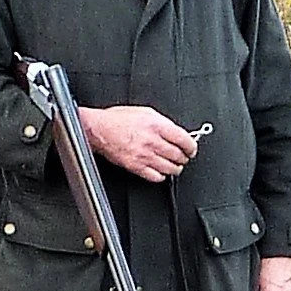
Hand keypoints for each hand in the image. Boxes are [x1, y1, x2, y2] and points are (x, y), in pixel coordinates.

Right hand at [79, 105, 196, 181]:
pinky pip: (156, 177)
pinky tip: (160, 170)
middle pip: (179, 156)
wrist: (98, 129)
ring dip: (175, 168)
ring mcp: (144, 156)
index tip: (191, 149)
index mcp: (156, 125)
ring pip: (171, 168)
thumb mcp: (146, 113)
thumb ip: (164, 124)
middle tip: (182, 157)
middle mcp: (152, 141)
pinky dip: (161, 175)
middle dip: (184, 157)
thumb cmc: (118, 119)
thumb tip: (178, 133)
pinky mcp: (136, 167)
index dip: (191, 147)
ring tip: (173, 165)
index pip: (185, 140)